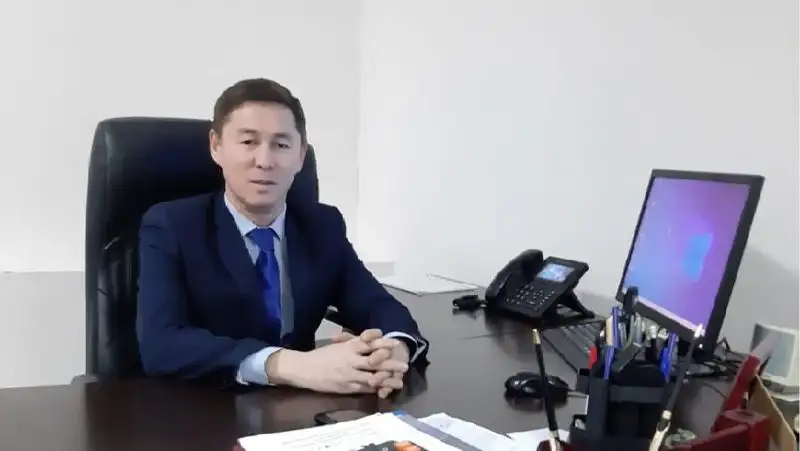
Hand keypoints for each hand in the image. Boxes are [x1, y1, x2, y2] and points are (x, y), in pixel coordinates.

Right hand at [283, 329, 407, 394]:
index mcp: (348, 347)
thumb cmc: (321, 356)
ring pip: (372, 378)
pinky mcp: (346, 387)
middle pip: (375, 361)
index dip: (382, 343)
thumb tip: (371, 337)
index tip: (395, 343)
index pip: (368, 343)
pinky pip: (364, 388)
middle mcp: (350, 360)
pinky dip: (375, 388)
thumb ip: (353, 343)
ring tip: (399, 381)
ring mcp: (349, 374)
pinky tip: (384, 389)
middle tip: (405, 365)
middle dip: (391, 364)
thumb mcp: (338, 345)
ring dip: (387, 380)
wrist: (304, 369)